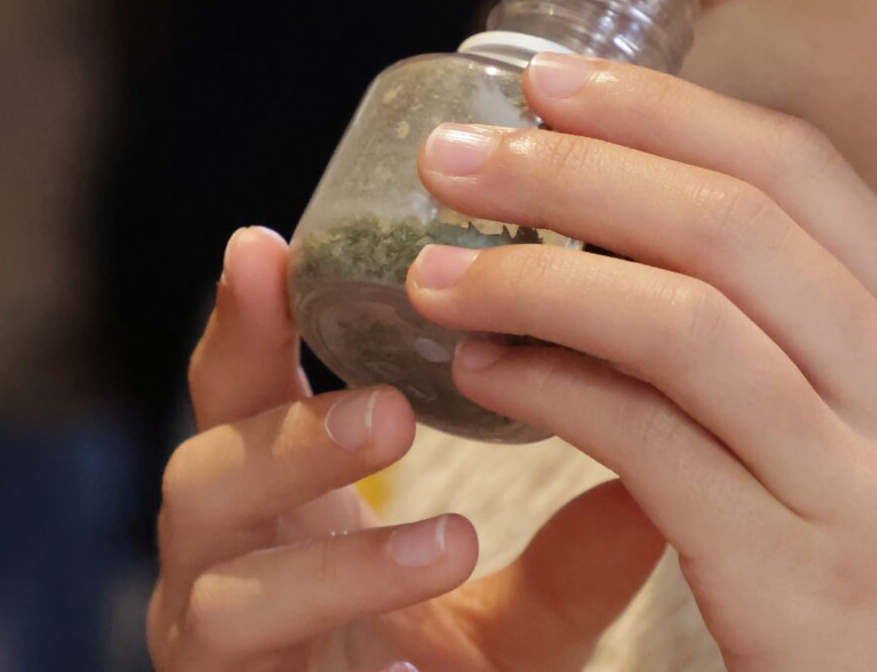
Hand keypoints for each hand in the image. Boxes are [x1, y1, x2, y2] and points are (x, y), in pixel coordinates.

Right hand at [148, 227, 666, 670]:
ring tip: (447, 547)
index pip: (240, 390)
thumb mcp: (514, 615)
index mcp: (275, 503)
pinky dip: (342, 658)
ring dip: (333, 562)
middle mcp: (224, 564)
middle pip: (207, 477)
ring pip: (225, 595)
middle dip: (295, 437)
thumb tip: (668, 467)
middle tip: (392, 411)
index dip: (244, 320)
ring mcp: (214, 647)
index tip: (267, 247)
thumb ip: (573, 554)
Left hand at [407, 53, 876, 671]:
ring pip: (683, 322)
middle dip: (575, 170)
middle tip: (456, 155)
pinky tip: (487, 373)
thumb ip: (809, 334)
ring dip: (539, 279)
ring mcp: (866, 483)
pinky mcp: (797, 577)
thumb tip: (647, 232)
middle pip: (729, 222)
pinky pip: (651, 445)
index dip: (662, 108)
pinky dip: (554, 390)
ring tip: (438, 270)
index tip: (552, 82)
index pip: (795, 168)